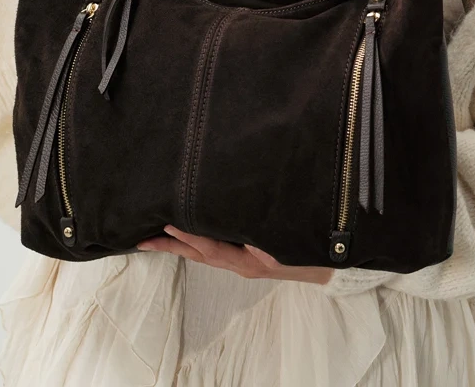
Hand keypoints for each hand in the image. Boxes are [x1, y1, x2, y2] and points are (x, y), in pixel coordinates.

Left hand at [136, 225, 332, 284]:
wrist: (331, 267)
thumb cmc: (311, 248)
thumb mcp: (285, 235)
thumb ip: (261, 224)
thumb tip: (237, 206)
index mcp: (249, 260)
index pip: (211, 246)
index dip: (188, 235)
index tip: (166, 225)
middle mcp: (242, 264)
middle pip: (201, 254)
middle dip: (172, 246)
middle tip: (142, 239)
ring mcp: (245, 263)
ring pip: (206, 254)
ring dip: (181, 245)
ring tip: (156, 237)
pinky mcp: (249, 259)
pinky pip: (218, 252)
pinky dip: (199, 243)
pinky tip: (190, 236)